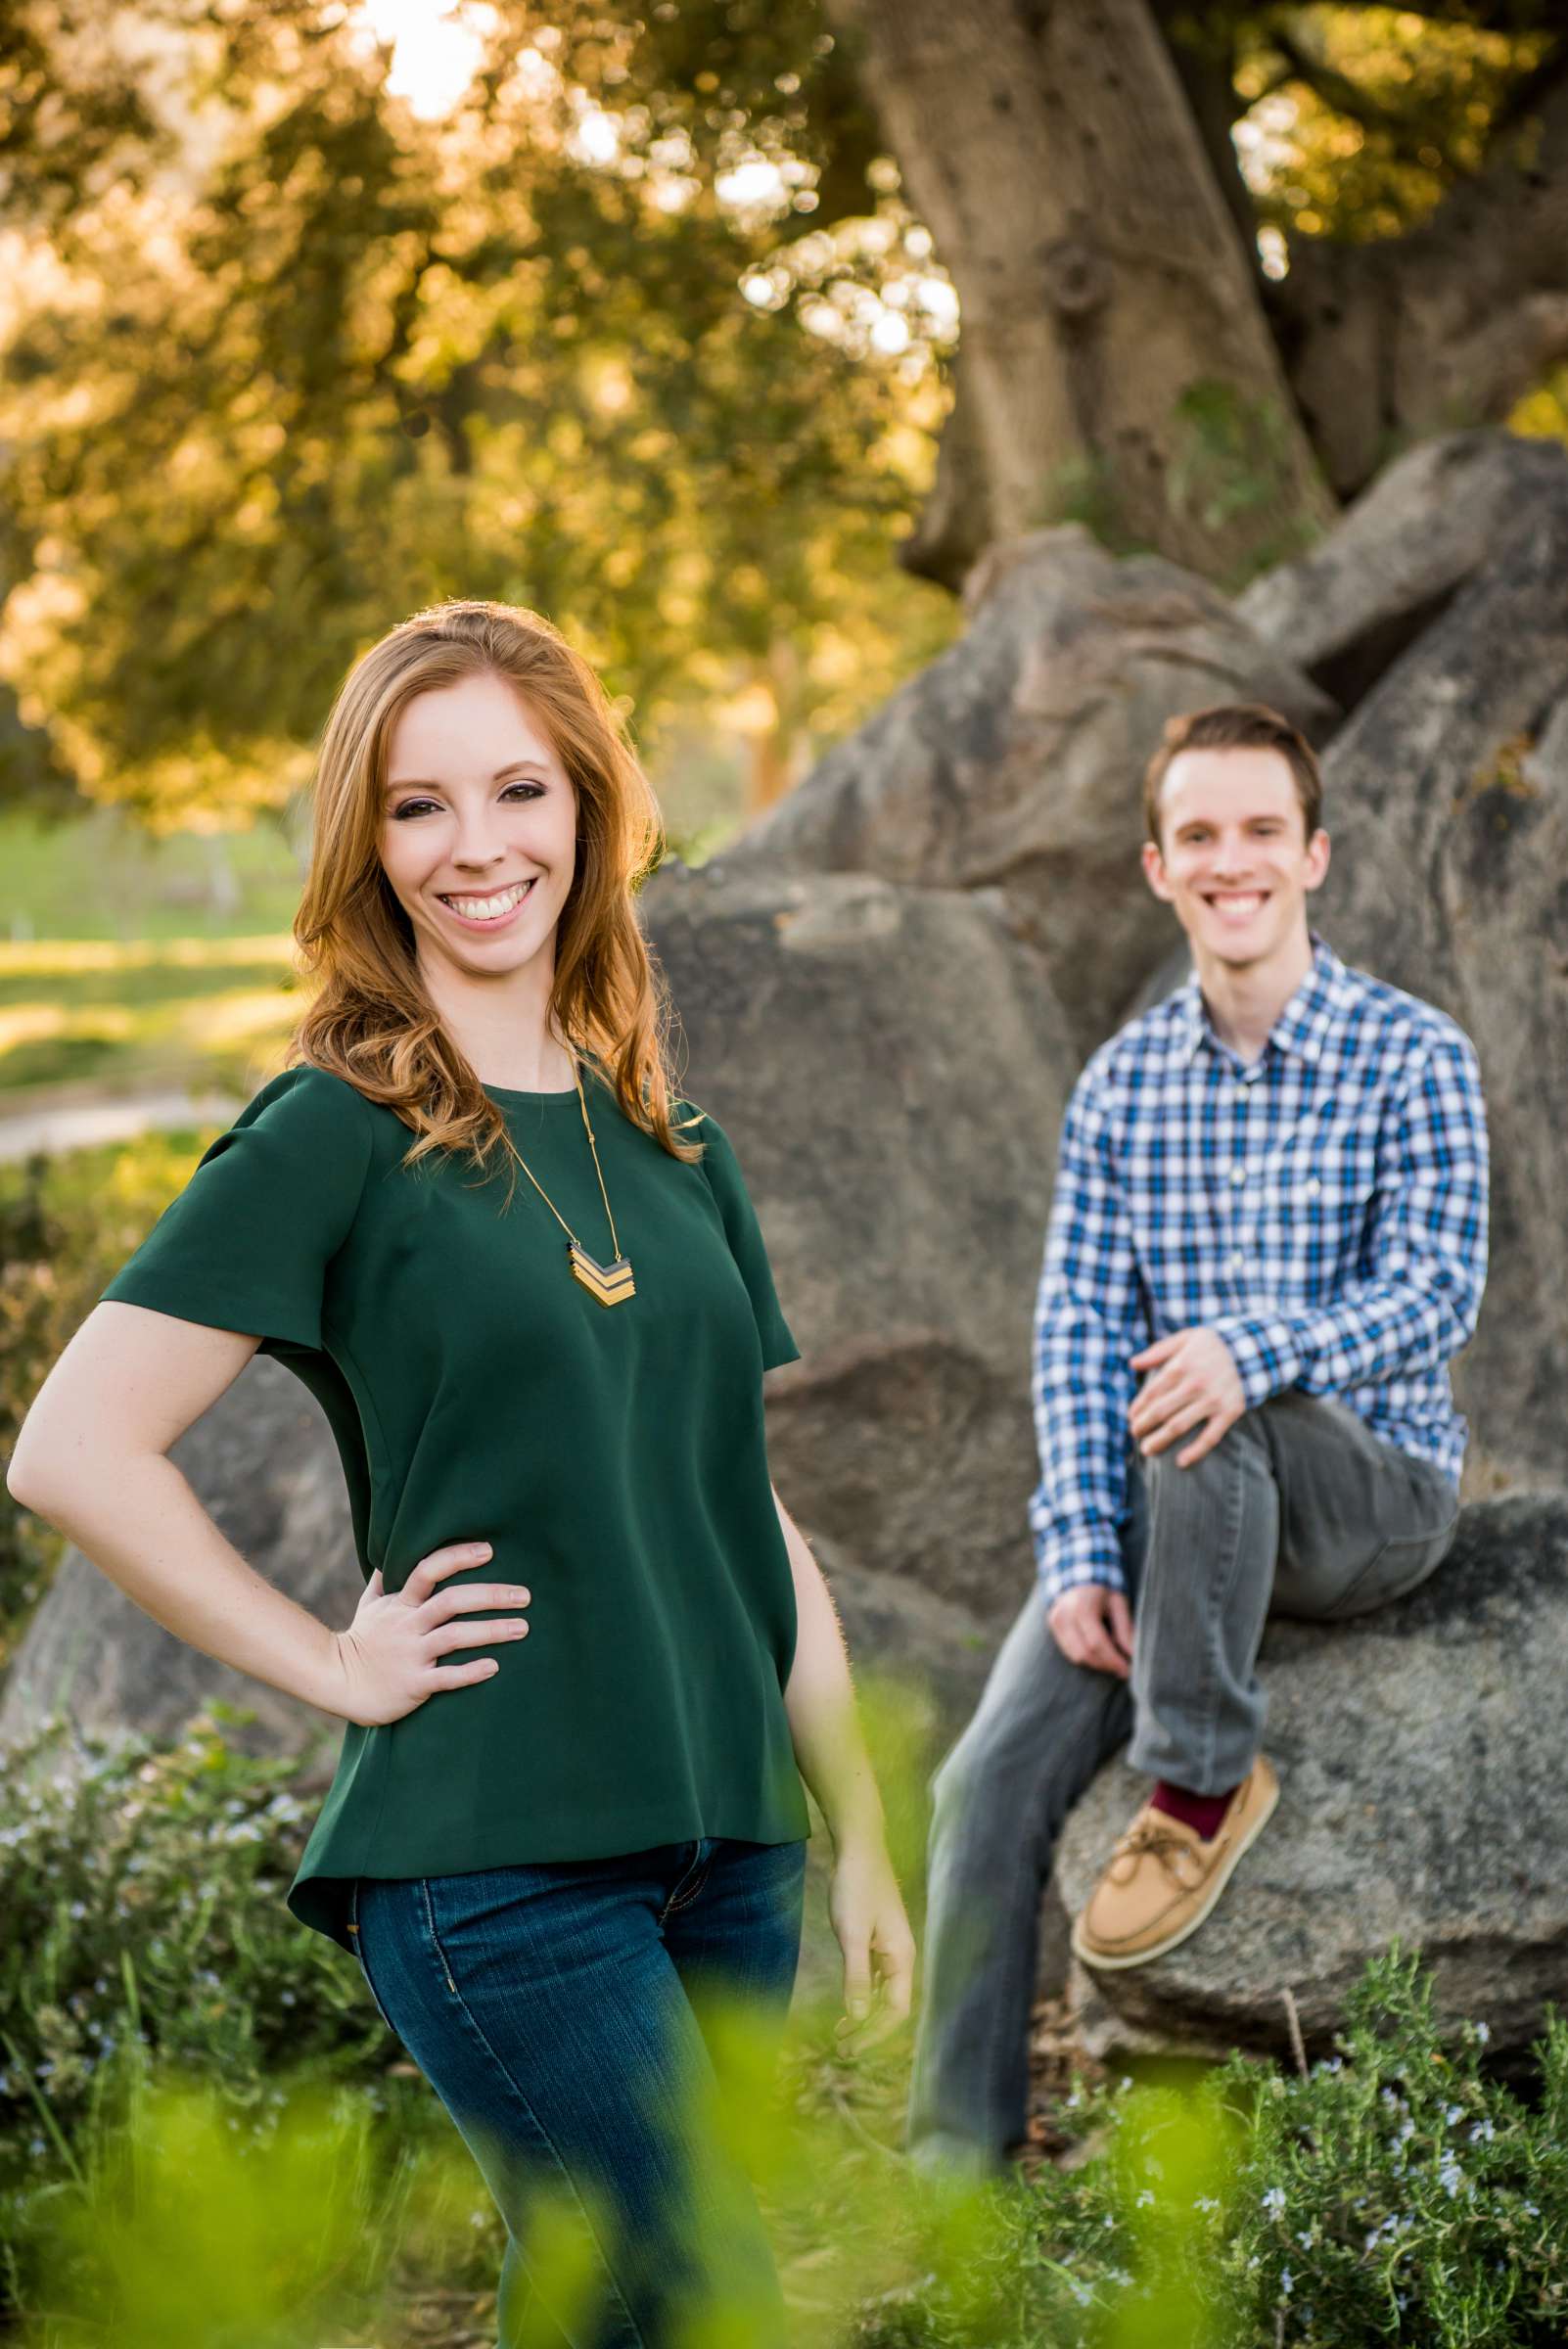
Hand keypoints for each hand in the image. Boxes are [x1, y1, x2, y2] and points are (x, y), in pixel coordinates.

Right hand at [329, 1541, 531, 1726]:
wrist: (338, 1683)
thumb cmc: (361, 1642)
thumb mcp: (369, 1605)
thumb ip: (384, 1580)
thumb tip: (392, 1554)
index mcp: (400, 1604)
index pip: (428, 1570)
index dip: (458, 1557)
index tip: (489, 1550)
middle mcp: (407, 1626)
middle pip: (451, 1601)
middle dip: (491, 1595)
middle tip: (525, 1595)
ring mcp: (411, 1655)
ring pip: (455, 1636)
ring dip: (491, 1631)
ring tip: (522, 1627)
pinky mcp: (414, 1684)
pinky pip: (446, 1678)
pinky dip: (471, 1672)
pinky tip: (494, 1667)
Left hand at [828, 1839, 915, 2053]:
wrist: (858, 1849)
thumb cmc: (856, 1888)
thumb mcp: (852, 1935)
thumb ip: (857, 1977)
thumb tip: (859, 2018)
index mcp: (902, 1958)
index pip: (897, 2011)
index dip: (876, 2034)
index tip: (851, 2048)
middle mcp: (901, 1958)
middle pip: (892, 2008)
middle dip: (869, 2032)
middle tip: (841, 2050)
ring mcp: (891, 1950)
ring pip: (884, 1995)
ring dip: (865, 2017)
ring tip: (840, 2034)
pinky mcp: (879, 1942)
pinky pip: (876, 1981)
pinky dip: (863, 1998)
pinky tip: (847, 2006)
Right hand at [1048, 1583, 1133, 1676]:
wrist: (1077, 1574)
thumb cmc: (1102, 1590)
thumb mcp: (1118, 1604)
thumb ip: (1125, 1629)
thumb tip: (1134, 1655)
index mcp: (1082, 1607)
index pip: (1096, 1643)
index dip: (1113, 1660)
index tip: (1128, 1670)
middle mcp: (1064, 1616)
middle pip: (1084, 1653)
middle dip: (1106, 1666)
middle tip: (1123, 1670)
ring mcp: (1055, 1622)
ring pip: (1075, 1656)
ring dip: (1096, 1664)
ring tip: (1113, 1663)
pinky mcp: (1053, 1628)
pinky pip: (1069, 1652)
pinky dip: (1086, 1658)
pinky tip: (1100, 1655)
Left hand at [1129, 1327, 1244, 1467]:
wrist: (1254, 1349)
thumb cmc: (1215, 1344)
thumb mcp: (1186, 1338)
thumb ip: (1158, 1351)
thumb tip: (1133, 1363)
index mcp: (1180, 1366)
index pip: (1151, 1393)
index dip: (1138, 1408)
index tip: (1132, 1417)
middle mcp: (1194, 1384)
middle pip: (1160, 1412)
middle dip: (1143, 1426)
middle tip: (1135, 1434)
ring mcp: (1212, 1400)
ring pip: (1179, 1426)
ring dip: (1159, 1441)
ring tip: (1147, 1450)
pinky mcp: (1229, 1412)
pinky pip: (1210, 1437)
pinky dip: (1195, 1451)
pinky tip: (1181, 1462)